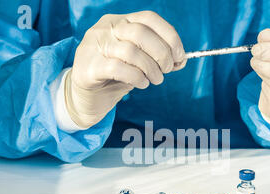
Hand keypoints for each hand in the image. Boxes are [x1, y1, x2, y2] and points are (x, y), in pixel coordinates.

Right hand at [66, 11, 185, 127]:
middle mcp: (105, 29)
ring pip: (131, 51)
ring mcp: (94, 46)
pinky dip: (137, 77)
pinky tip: (142, 84)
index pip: (149, 18)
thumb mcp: (139, 64)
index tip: (179, 56)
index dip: (169, 36)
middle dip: (161, 53)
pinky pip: (119, 68)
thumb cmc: (115, 78)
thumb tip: (180, 60)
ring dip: (151, 68)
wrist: (88, 97)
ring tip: (155, 80)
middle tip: (166, 70)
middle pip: (141, 32)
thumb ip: (157, 58)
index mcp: (119, 22)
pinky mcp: (89, 67)